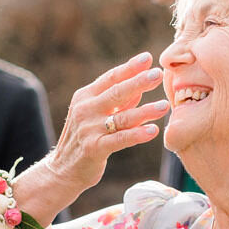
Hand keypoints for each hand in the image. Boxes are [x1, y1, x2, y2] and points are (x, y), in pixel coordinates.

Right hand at [11, 52, 168, 221]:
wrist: (63, 170)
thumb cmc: (85, 139)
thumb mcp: (96, 115)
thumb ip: (118, 102)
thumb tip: (140, 86)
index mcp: (85, 97)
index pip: (110, 78)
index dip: (129, 68)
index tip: (148, 58)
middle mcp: (85, 109)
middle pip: (116, 92)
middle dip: (138, 82)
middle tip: (158, 74)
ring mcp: (88, 129)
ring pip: (122, 117)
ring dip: (145, 111)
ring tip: (165, 106)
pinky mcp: (94, 148)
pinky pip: (120, 139)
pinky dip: (137, 134)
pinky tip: (153, 130)